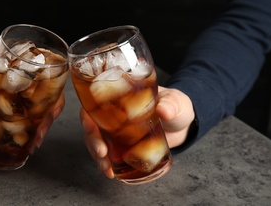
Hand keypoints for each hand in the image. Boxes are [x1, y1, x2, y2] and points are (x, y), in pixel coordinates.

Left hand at [0, 59, 65, 148]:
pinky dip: (34, 130)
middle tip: (40, 135)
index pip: (53, 82)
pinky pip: (35, 118)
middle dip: (47, 120)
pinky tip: (31, 141)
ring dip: (42, 128)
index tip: (53, 113)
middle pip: (52, 102)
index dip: (56, 98)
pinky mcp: (26, 108)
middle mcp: (38, 83)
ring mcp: (33, 97)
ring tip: (35, 143)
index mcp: (33, 69)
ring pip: (46, 112)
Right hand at [80, 86, 194, 178]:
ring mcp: (116, 131)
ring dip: (97, 156)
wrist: (182, 124)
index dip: (88, 113)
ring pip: (97, 142)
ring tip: (107, 168)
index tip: (89, 126)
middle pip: (92, 125)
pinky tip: (111, 173)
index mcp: (120, 97)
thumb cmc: (175, 105)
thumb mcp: (175, 101)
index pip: (96, 102)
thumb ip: (170, 104)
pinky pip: (109, 155)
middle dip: (93, 140)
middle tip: (102, 152)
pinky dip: (107, 164)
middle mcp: (113, 114)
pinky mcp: (122, 146)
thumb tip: (164, 110)